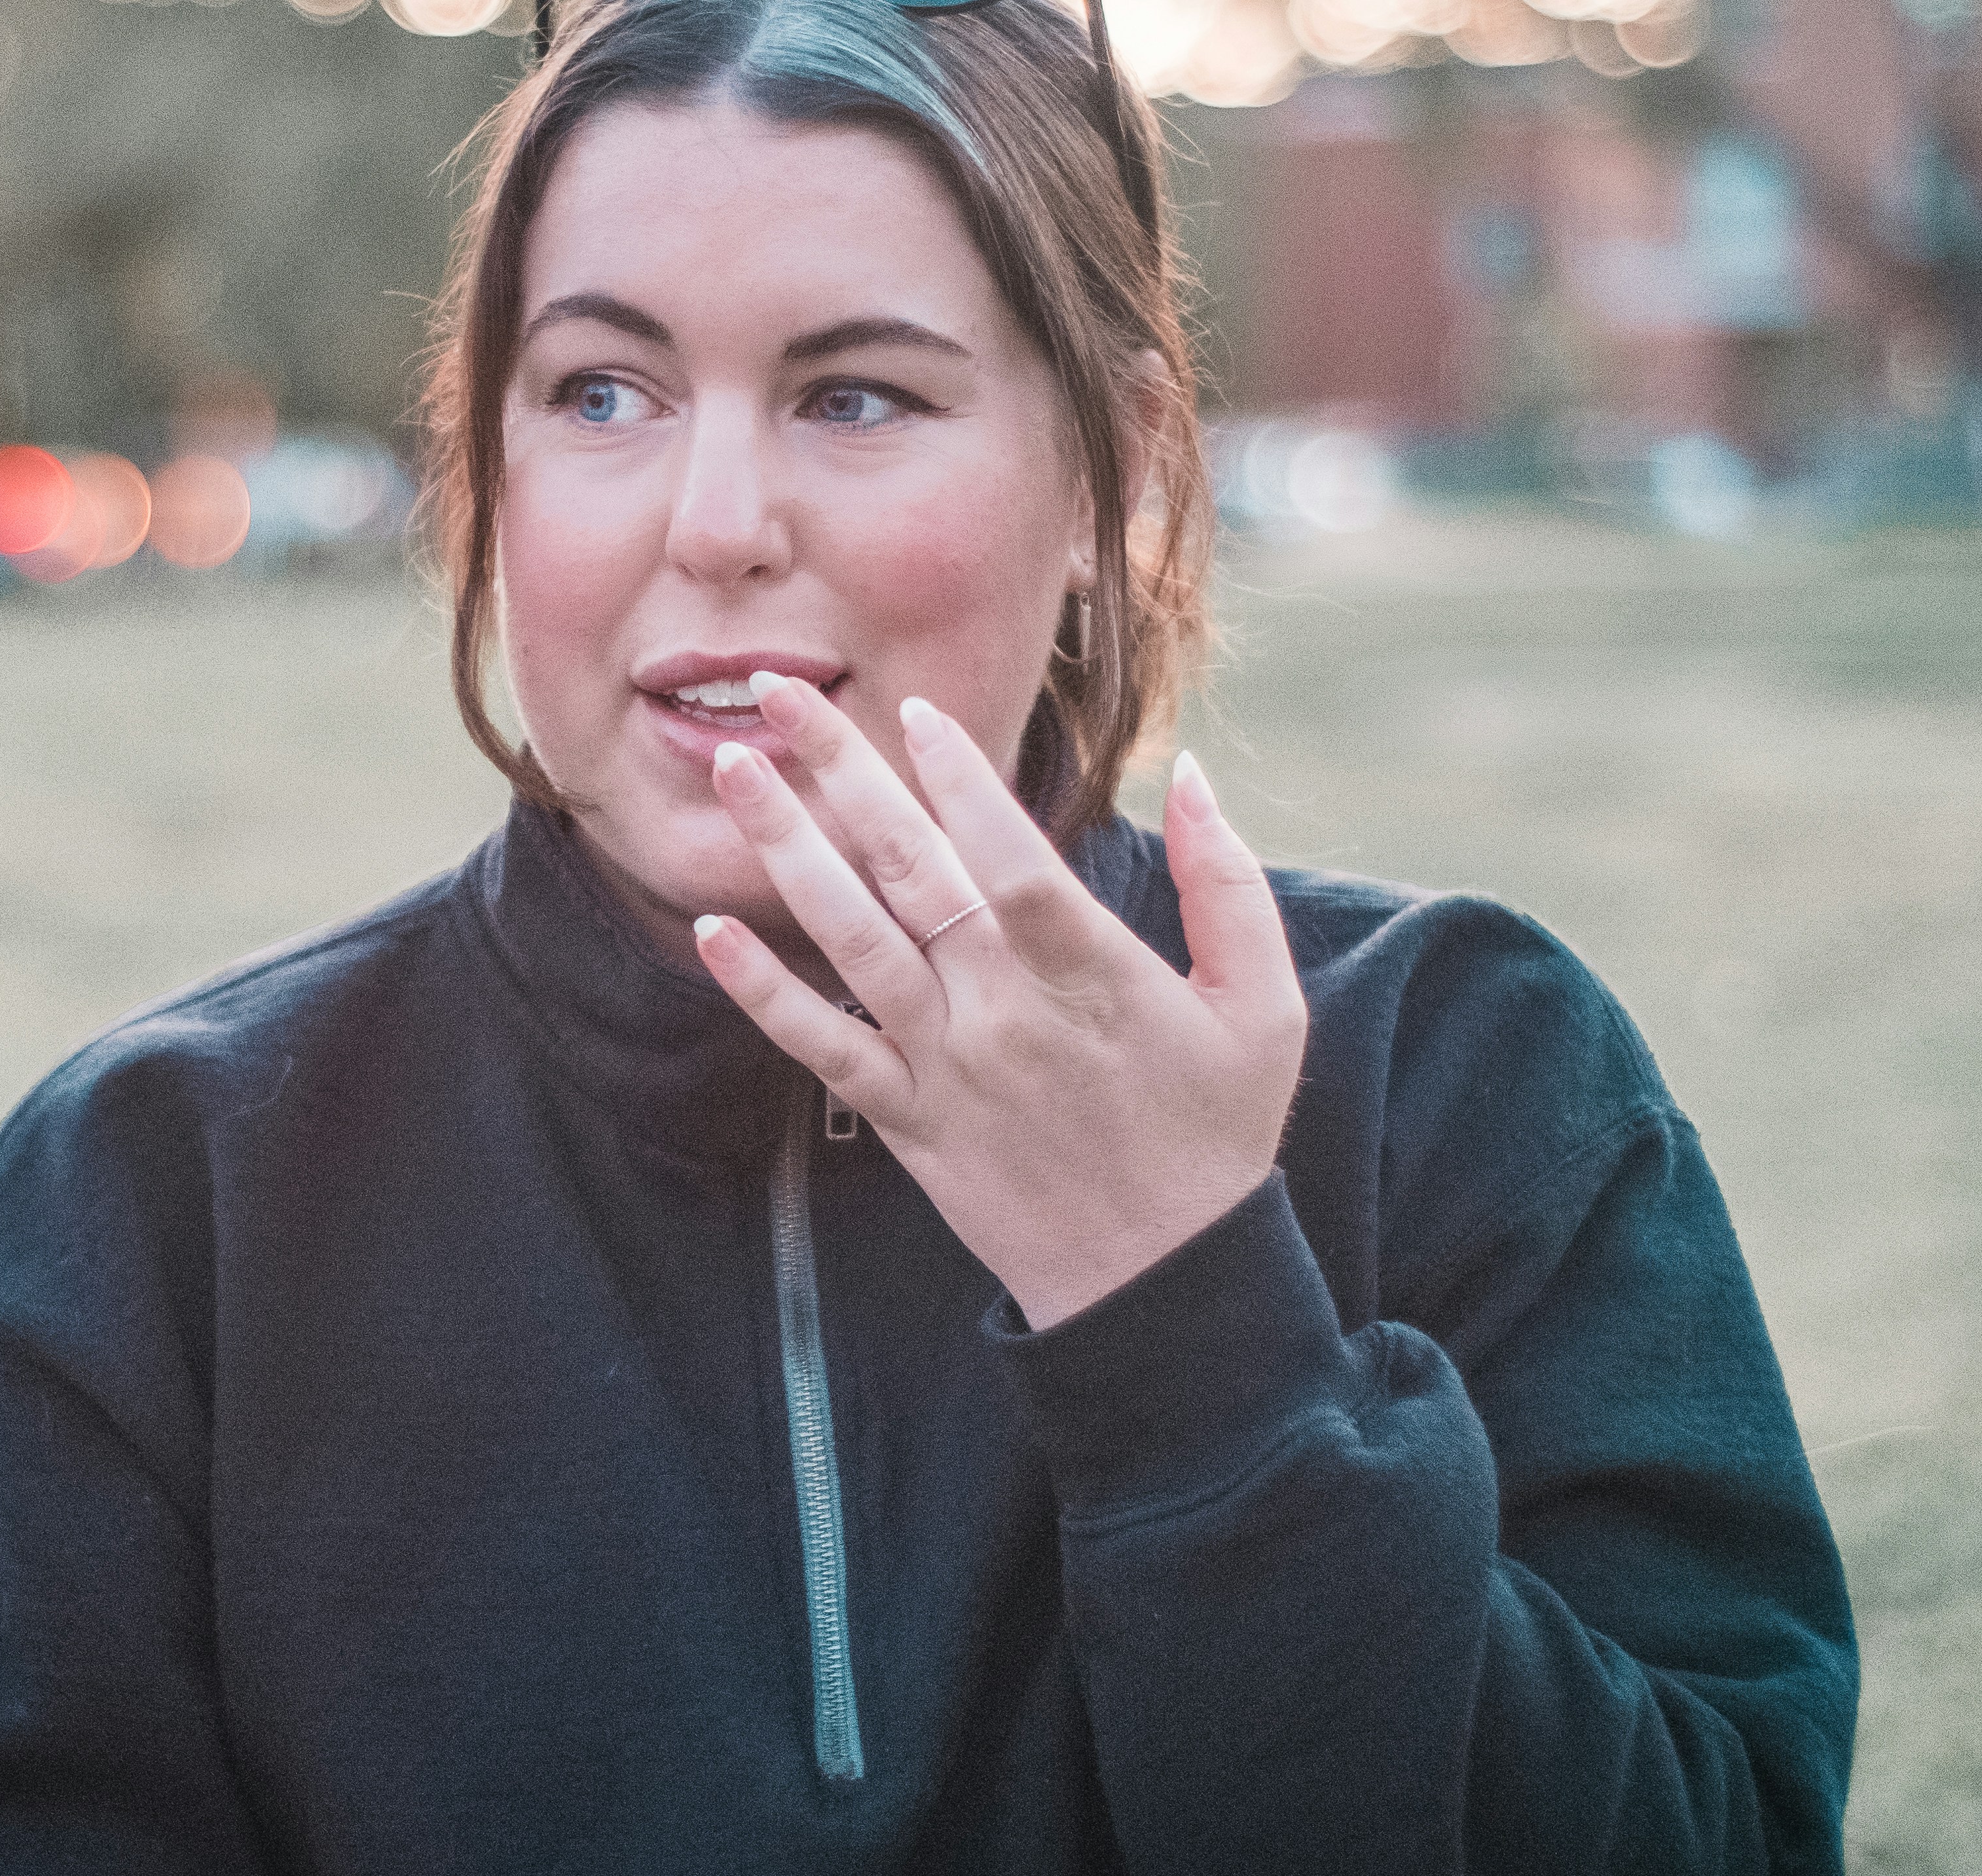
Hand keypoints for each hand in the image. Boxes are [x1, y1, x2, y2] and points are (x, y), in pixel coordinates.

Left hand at [690, 674, 1308, 1329]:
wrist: (1162, 1289)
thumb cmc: (1218, 1134)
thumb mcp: (1267, 1008)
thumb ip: (1231, 886)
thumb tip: (1195, 774)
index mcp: (1091, 975)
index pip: (1009, 856)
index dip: (960, 779)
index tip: (912, 710)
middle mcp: (1004, 1011)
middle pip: (909, 871)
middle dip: (839, 771)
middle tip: (779, 691)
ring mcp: (947, 1067)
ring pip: (851, 940)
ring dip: (786, 850)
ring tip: (732, 772)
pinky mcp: (909, 1121)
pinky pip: (822, 1049)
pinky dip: (764, 993)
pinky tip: (714, 931)